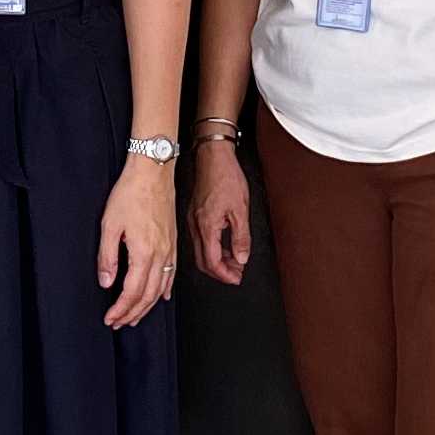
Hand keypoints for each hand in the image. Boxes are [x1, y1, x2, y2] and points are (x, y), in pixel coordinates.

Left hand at [96, 155, 177, 328]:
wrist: (153, 172)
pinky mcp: (173, 242)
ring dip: (147, 306)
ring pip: (160, 288)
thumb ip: (107, 257)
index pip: (132, 292)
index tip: (110, 318)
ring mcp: (169, 249)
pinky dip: (164, 290)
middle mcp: (160, 255)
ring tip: (135, 316)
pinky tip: (160, 297)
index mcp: (144, 252)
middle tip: (119, 322)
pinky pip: (171, 274)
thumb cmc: (130, 193)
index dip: (120, 309)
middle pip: (147, 295)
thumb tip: (106, 281)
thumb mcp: (109, 225)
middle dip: (132, 313)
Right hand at [187, 137, 254, 285]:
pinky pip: (200, 240)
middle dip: (220, 272)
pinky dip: (213, 249)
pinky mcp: (194, 216)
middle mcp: (195, 226)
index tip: (236, 278)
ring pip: (201, 252)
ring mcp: (192, 221)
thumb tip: (241, 258)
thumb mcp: (240, 209)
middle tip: (236, 274)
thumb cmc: (225, 177)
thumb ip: (241, 237)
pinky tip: (225, 246)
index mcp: (206, 226)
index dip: (225, 274)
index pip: (212, 262)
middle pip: (203, 262)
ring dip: (217, 261)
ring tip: (234, 261)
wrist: (212, 157)